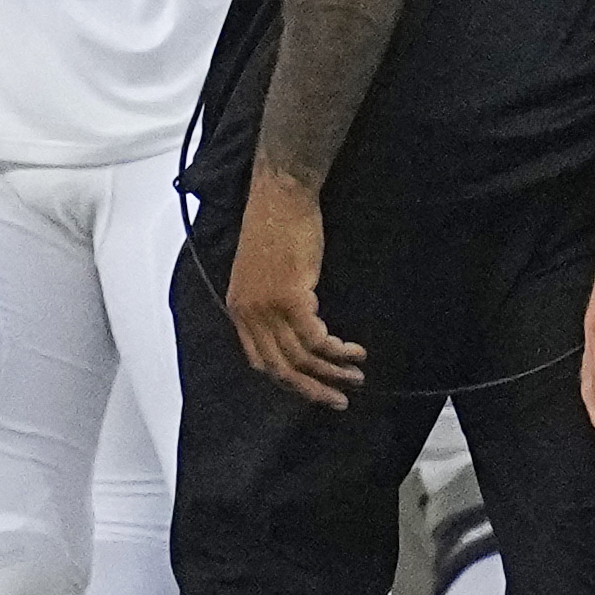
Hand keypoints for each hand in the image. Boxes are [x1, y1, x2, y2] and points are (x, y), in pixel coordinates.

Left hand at [227, 163, 366, 407]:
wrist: (280, 194)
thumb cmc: (275, 222)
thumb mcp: (263, 268)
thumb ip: (271, 298)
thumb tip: (295, 319)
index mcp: (239, 308)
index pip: (259, 359)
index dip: (287, 379)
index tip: (311, 388)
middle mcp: (248, 314)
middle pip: (280, 367)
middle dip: (310, 389)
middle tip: (337, 400)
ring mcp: (267, 308)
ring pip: (300, 357)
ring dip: (330, 373)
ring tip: (355, 378)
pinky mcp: (290, 298)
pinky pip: (315, 338)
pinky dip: (336, 350)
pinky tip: (353, 352)